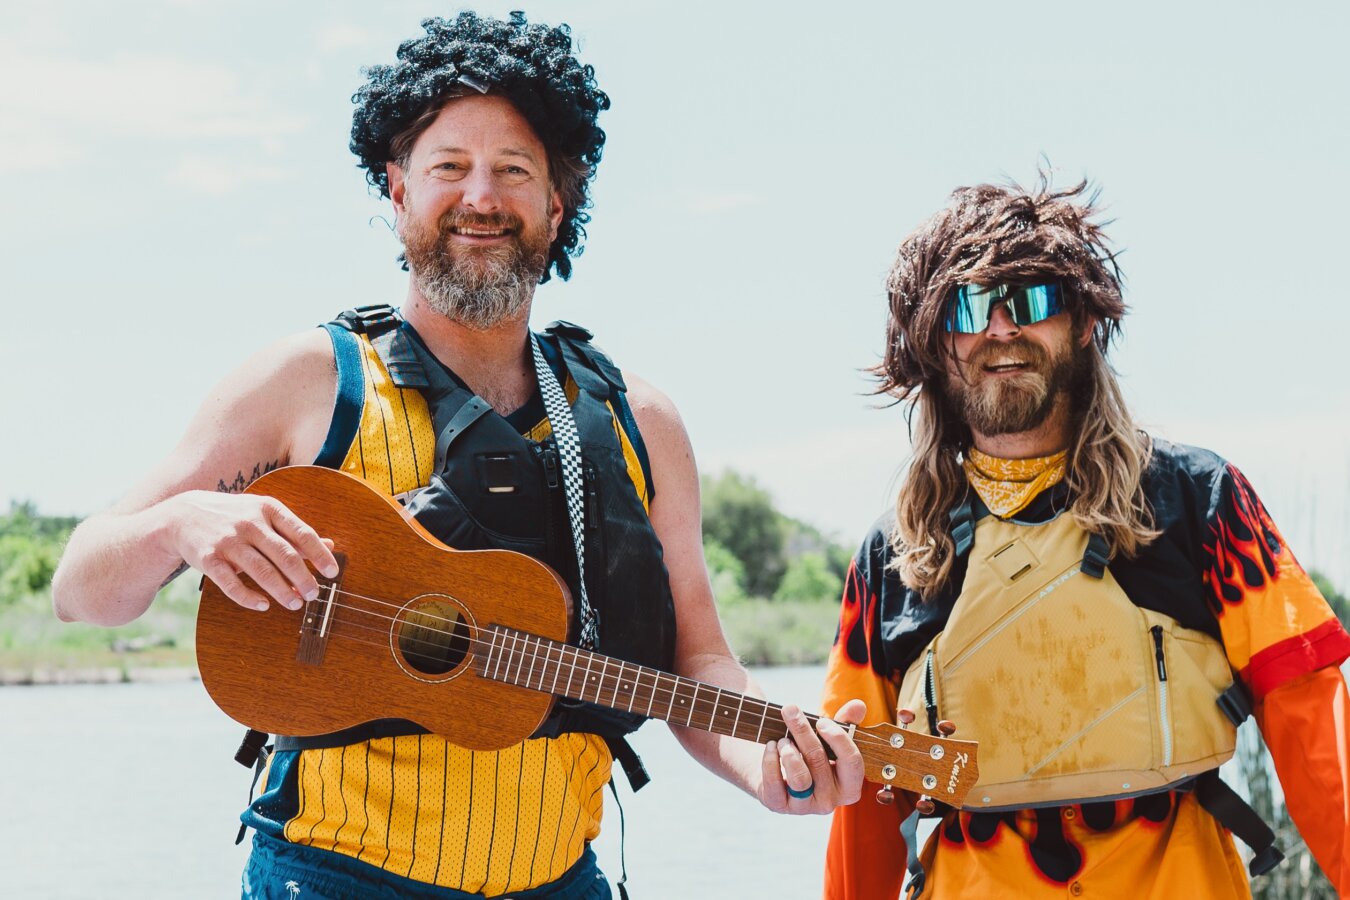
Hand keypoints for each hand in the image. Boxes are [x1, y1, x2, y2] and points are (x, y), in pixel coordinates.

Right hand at [164, 490, 338, 611]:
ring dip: (282, 590)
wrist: (183, 515)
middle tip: (314, 595)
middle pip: (284, 554)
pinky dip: (248, 597)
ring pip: (261, 571)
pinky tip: (264, 605)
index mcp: (268, 509)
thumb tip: (330, 545)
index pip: (301, 533)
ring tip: (296, 604)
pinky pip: (231, 583)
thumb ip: (295, 532)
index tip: (332, 573)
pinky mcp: (208, 559)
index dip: (319, 555)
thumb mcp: (265, 514)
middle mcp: (249, 523)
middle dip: (303, 578)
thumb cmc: (234, 517)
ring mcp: (228, 540)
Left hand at [758, 699, 865, 814]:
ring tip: (782, 739)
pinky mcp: (778, 805)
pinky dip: (770, 760)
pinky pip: (774, 783)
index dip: (838, 738)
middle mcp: (829, 801)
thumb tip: (858, 706)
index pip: (853, 762)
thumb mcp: (828, 737)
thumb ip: (845, 723)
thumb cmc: (809, 753)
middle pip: (820, 762)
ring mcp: (803, 807)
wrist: (777, 770)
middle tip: (790, 710)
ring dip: (789, 751)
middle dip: (803, 732)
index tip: (821, 721)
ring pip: (800, 778)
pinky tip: (771, 746)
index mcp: (849, 786)